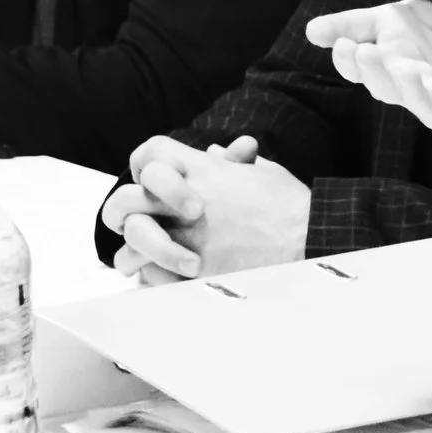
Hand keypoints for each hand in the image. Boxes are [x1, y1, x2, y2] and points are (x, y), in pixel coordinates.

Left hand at [102, 135, 305, 282]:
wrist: (310, 238)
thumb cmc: (292, 206)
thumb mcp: (262, 173)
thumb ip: (231, 163)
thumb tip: (215, 154)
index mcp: (204, 171)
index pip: (149, 153)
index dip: (143, 166)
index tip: (148, 182)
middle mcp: (188, 200)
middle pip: (125, 199)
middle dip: (121, 212)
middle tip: (130, 222)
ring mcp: (189, 236)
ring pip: (132, 242)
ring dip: (130, 252)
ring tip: (134, 261)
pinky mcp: (196, 270)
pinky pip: (152, 275)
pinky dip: (151, 278)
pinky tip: (158, 278)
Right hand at [305, 0, 431, 135]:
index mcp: (401, 29)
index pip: (360, 27)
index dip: (335, 29)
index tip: (315, 30)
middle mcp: (403, 61)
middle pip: (365, 65)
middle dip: (351, 59)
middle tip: (348, 47)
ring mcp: (422, 90)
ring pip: (390, 89)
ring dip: (379, 75)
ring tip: (374, 56)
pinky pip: (429, 108)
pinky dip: (420, 94)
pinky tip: (416, 73)